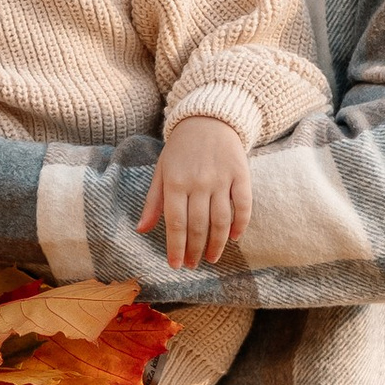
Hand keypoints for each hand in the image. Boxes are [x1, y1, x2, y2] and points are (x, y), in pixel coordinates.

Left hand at [137, 112, 251, 267]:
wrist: (208, 119)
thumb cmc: (181, 150)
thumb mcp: (161, 171)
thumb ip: (153, 201)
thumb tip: (141, 230)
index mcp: (175, 182)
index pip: (175, 223)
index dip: (176, 247)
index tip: (176, 265)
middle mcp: (198, 182)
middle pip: (198, 225)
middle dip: (195, 250)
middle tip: (193, 264)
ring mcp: (221, 178)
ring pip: (221, 220)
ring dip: (217, 243)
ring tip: (211, 257)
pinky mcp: (240, 174)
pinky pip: (243, 204)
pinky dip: (240, 223)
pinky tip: (234, 237)